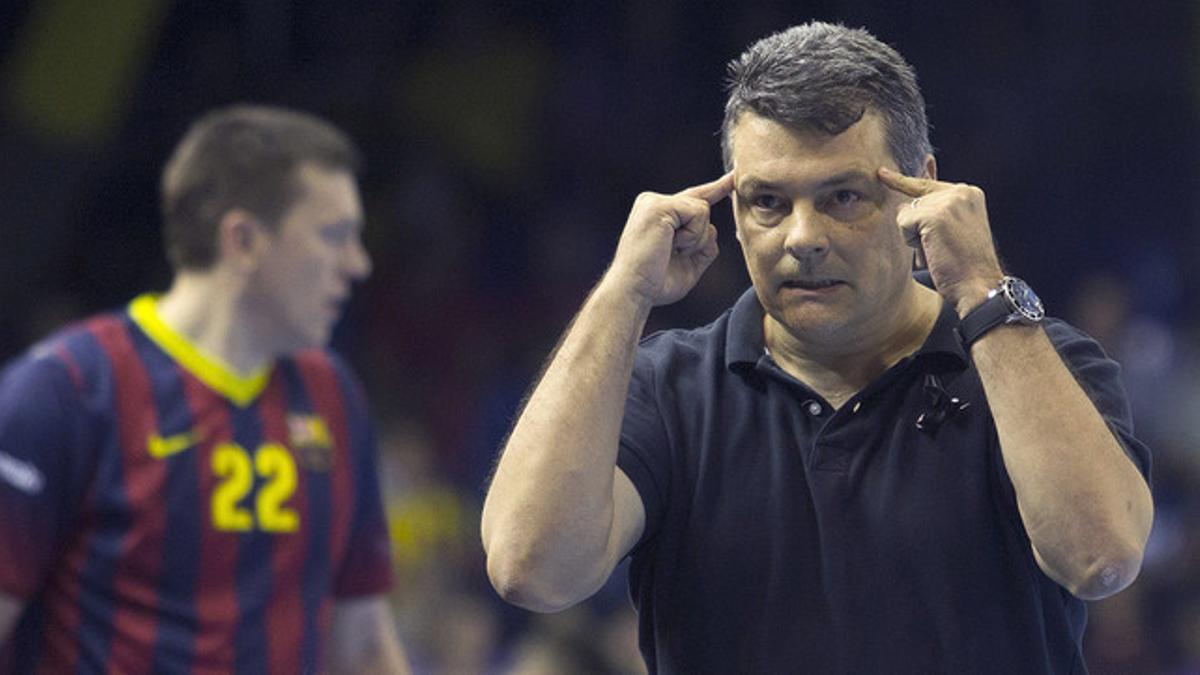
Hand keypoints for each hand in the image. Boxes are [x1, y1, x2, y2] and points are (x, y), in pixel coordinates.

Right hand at [606, 173, 733, 306]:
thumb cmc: (656, 283)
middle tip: (672, 253)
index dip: (714, 189)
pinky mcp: (659, 205)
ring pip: (703, 209)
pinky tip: (672, 244)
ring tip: (670, 250)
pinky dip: (692, 235)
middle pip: (702, 205)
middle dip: (699, 236)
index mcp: (658, 214)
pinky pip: (698, 212)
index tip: (731, 178)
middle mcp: (653, 203)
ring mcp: (655, 202)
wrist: (634, 290)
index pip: (691, 199)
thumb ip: (703, 246)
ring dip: (695, 238)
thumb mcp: (689, 264)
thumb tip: (715, 230)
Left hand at [878, 167, 1004, 315]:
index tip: (881, 173)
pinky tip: (933, 250)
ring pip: (906, 213)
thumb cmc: (962, 265)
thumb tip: (902, 205)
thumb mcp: (953, 230)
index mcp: (969, 193)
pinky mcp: (935, 214)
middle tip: (941, 248)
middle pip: (913, 200)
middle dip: (918, 228)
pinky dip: (911, 241)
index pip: (927, 183)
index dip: (902, 182)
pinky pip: (903, 223)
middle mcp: (961, 191)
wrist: (977, 285)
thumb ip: (935, 211)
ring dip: (915, 236)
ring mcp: (949, 201)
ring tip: (939, 250)